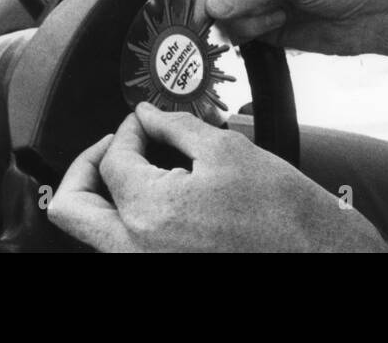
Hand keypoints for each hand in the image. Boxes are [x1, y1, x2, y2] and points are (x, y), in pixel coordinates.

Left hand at [47, 103, 387, 251]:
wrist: (316, 256)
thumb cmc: (283, 211)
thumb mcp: (228, 150)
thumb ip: (175, 127)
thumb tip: (146, 114)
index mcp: (149, 213)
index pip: (113, 160)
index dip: (128, 129)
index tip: (145, 120)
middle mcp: (134, 251)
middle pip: (71, 208)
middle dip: (87, 167)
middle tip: (115, 146)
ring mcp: (145, 267)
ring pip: (93, 231)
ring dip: (107, 193)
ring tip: (140, 167)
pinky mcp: (161, 271)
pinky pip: (123, 246)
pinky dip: (131, 216)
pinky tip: (163, 194)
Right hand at [193, 0, 387, 57]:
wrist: (373, 18)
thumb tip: (216, 3)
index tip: (205, 10)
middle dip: (226, 8)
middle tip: (232, 20)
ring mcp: (262, 1)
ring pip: (226, 16)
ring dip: (245, 21)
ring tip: (277, 16)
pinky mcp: (267, 27)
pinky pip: (240, 33)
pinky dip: (252, 34)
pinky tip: (278, 25)